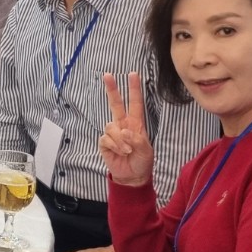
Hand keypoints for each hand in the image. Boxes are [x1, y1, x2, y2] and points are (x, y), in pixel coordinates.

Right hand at [99, 72, 154, 186]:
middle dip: (112, 89)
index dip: (134, 89)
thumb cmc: (142, 162)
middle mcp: (123, 125)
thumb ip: (137, 140)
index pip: (135, 103)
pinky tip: (119, 152)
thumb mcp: (147, 151)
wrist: (131, 177)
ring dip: (120, 140)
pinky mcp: (104, 143)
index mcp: (136, 124)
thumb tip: (124, 131)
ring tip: (127, 150)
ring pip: (110, 126)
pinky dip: (114, 146)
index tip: (133, 74)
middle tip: (107, 75)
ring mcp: (113, 133)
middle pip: (115, 104)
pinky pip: (106, 138)